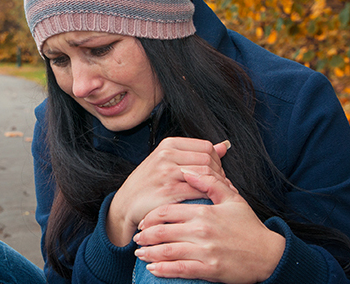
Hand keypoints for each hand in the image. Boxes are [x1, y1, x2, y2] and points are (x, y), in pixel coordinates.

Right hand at [106, 138, 230, 245]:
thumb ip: (195, 153)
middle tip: (220, 188)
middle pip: (208, 160)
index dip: (217, 161)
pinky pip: (198, 191)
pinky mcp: (168, 192)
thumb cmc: (148, 183)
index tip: (217, 174)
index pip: (206, 147)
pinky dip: (208, 198)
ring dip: (216, 187)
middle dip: (219, 175)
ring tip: (217, 196)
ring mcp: (167, 173)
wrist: (126, 204)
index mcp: (168, 145)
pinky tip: (209, 204)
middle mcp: (166, 155)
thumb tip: (223, 146)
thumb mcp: (167, 161)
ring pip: (206, 175)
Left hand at [133, 168, 285, 283]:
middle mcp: (202, 231)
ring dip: (150, 253)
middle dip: (146, 236)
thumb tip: (189, 170)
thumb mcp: (232, 198)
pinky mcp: (209, 269)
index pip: (168, 211)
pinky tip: (153, 269)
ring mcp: (205, 251)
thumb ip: (210, 182)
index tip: (144, 220)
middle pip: (163, 232)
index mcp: (204, 212)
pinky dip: (163, 270)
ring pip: (168, 252)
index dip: (151, 216)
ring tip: (140, 253)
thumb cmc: (249, 226)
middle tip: (137, 237)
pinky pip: (180, 270)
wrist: (268, 254)